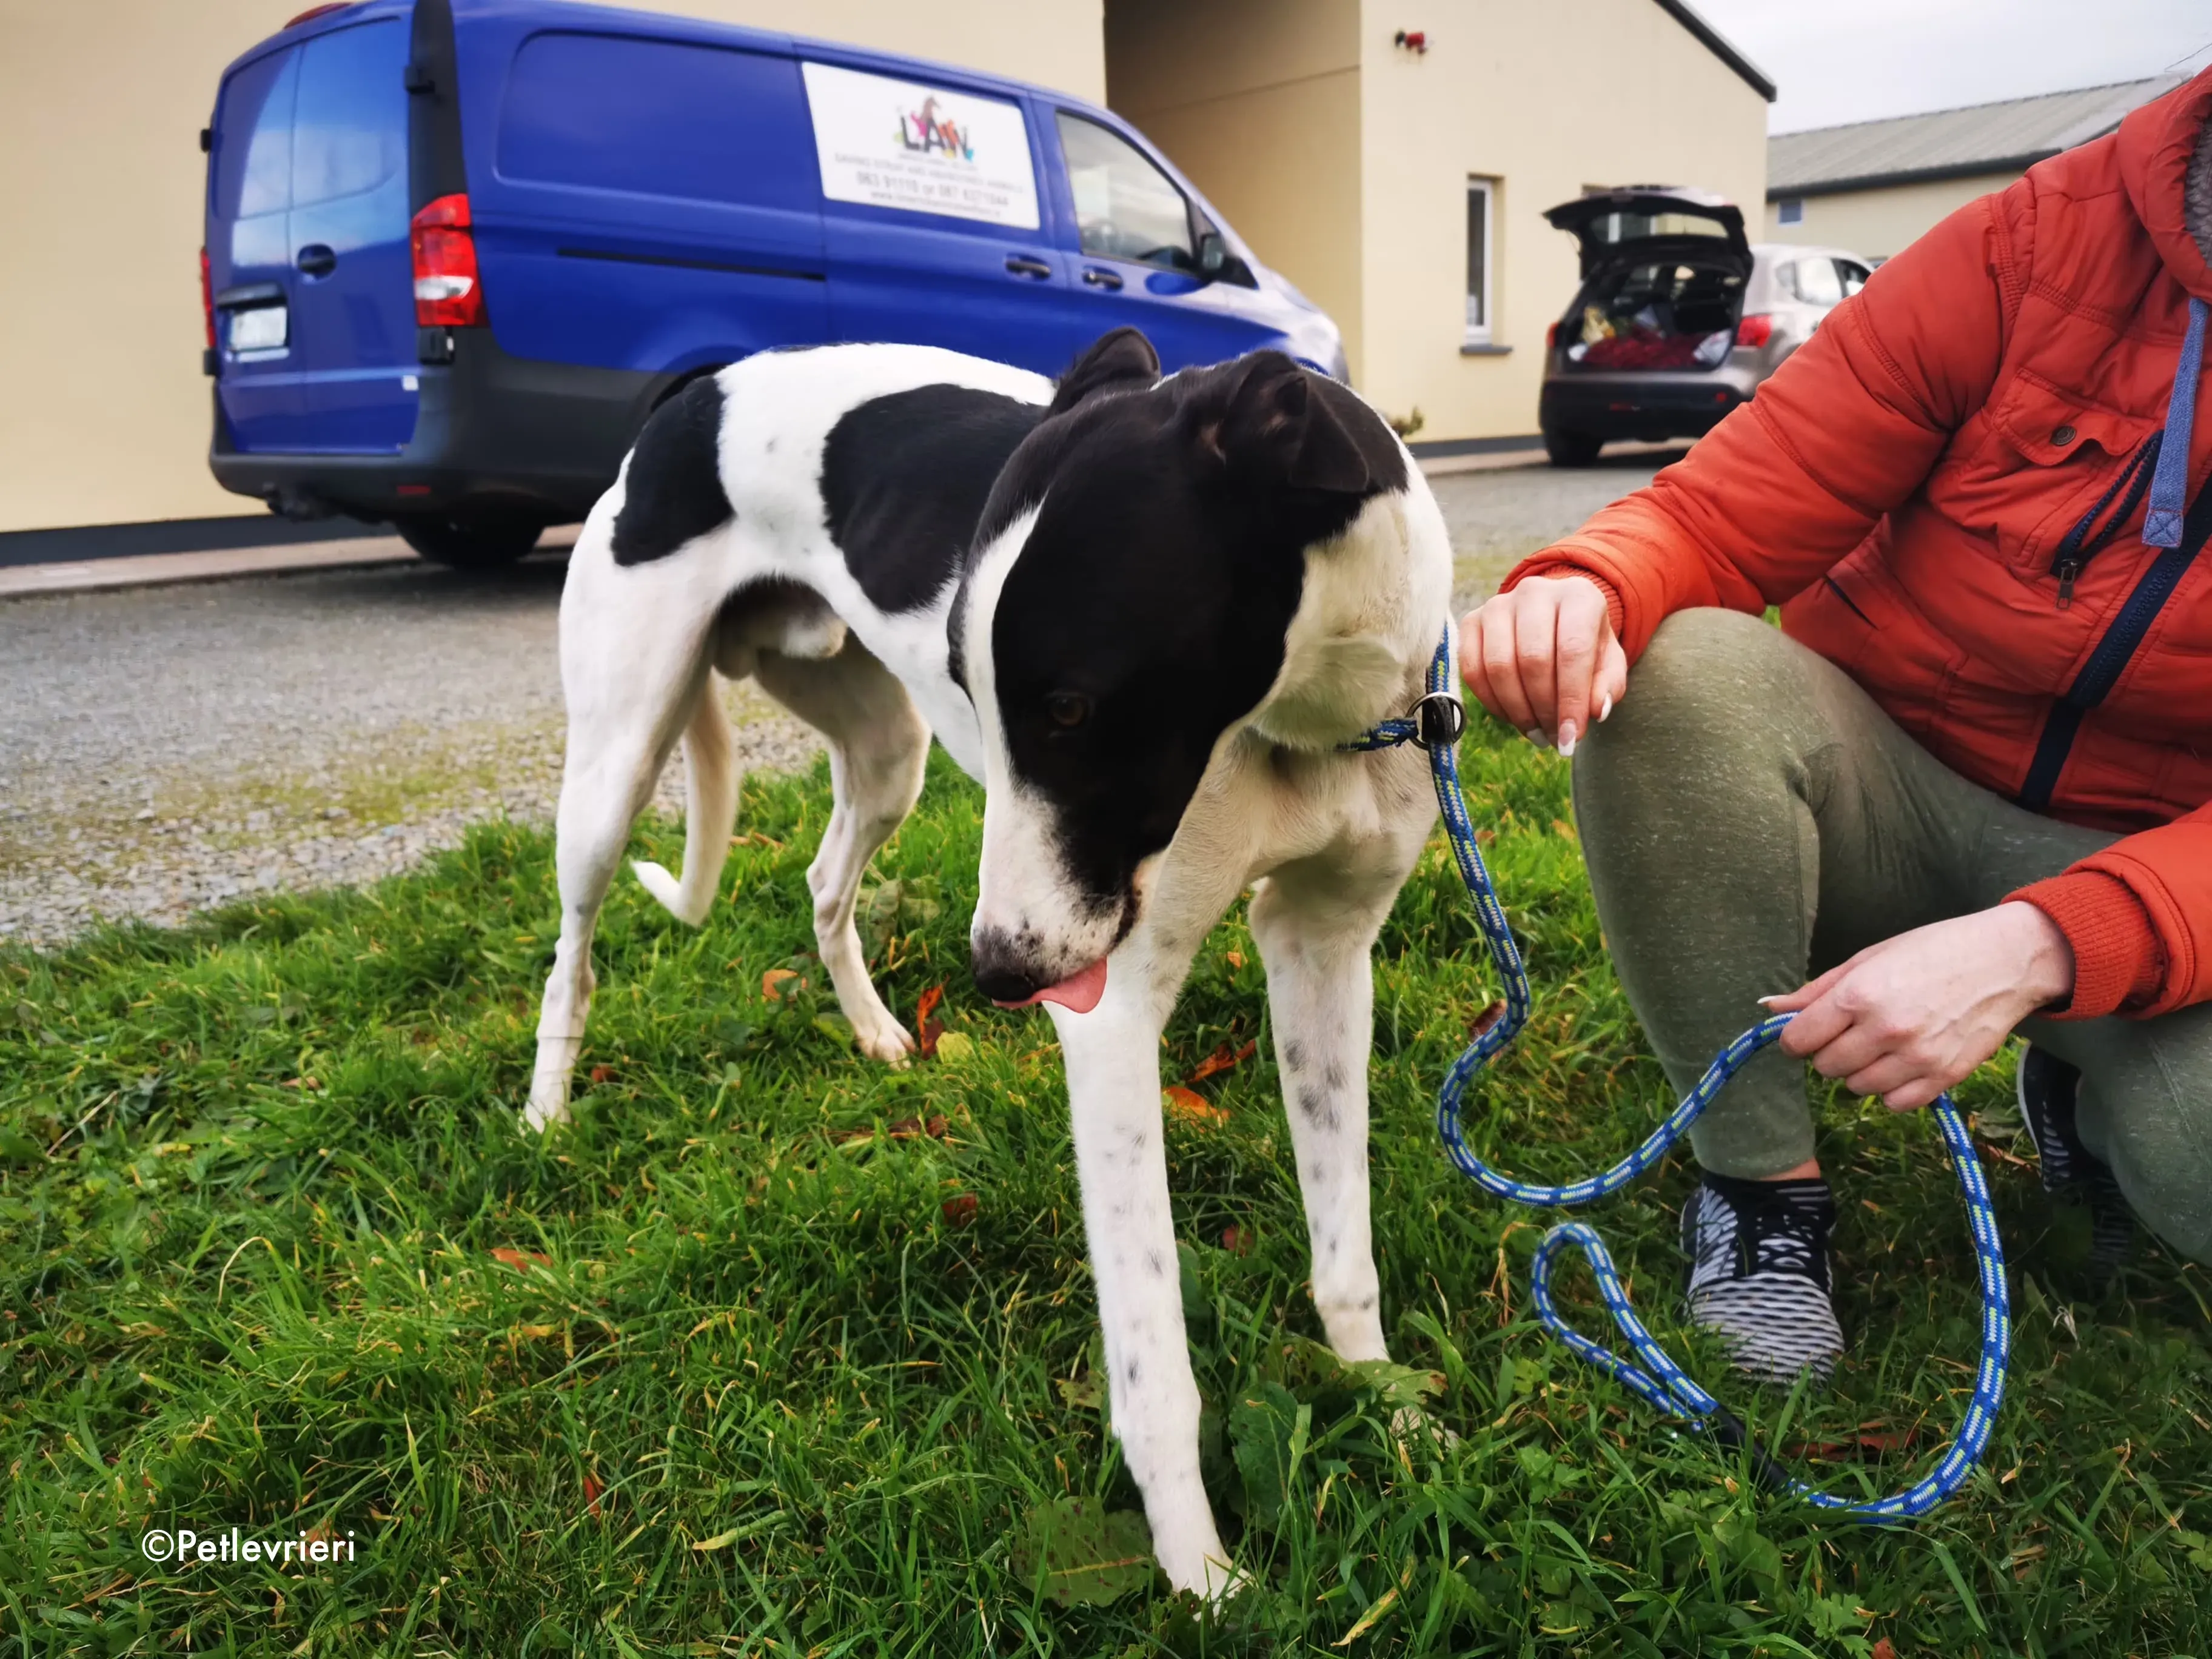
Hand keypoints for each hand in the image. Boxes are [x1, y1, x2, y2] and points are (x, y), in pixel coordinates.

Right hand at [1459, 575, 1627, 754]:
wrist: (1552, 619)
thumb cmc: (1584, 645)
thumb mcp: (1608, 663)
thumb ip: (1609, 686)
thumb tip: (1597, 710)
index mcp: (1578, 595)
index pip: (1573, 650)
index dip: (1571, 700)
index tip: (1572, 739)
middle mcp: (1534, 591)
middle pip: (1533, 660)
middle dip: (1543, 709)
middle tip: (1553, 737)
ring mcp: (1497, 604)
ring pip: (1499, 667)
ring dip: (1517, 710)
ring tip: (1535, 730)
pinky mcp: (1471, 621)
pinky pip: (1472, 670)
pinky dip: (1491, 702)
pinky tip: (1511, 715)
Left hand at [1764, 903, 2075, 1110]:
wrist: (2006, 961)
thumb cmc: (1934, 950)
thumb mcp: (1869, 958)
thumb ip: (1817, 989)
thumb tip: (1769, 1007)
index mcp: (1860, 995)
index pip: (1800, 1040)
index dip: (1797, 1038)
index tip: (1809, 1032)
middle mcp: (1885, 1030)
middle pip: (1826, 1067)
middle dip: (1829, 1052)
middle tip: (1852, 1032)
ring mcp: (1917, 1058)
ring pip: (1857, 1087)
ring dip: (1860, 1070)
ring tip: (1882, 1043)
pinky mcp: (1944, 1077)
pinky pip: (1895, 1103)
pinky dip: (1892, 1089)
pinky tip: (1903, 1062)